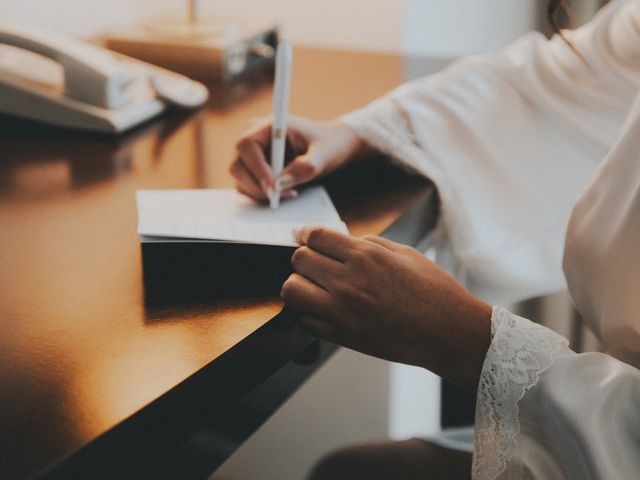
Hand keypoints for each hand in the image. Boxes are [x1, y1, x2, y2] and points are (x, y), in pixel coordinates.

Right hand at [230, 116, 371, 200]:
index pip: (247, 146)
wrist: (331, 146)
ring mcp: (252, 154)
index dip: (256, 168)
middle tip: (280, 196)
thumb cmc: (328, 144)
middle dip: (256, 185)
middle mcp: (254, 138)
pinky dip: (262, 194)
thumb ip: (304, 168)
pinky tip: (284, 192)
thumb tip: (279, 184)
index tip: (272, 187)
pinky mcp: (254, 168)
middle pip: (238, 165)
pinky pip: (248, 186)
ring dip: (260, 192)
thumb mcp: (323, 156)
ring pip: (240, 179)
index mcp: (268, 126)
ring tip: (290, 192)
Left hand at [281, 227, 492, 391]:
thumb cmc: (435, 292)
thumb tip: (344, 241)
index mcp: (366, 256)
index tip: (304, 236)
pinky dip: (307, 312)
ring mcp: (342, 311)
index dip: (305, 233)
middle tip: (315, 262)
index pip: (315, 236)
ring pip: (292, 290)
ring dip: (299, 283)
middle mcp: (348, 281)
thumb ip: (370, 244)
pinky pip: (304, 321)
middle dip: (305, 257)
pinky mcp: (342, 336)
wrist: (450, 334)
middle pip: (299, 259)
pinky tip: (322, 309)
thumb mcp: (406, 253)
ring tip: (314, 286)